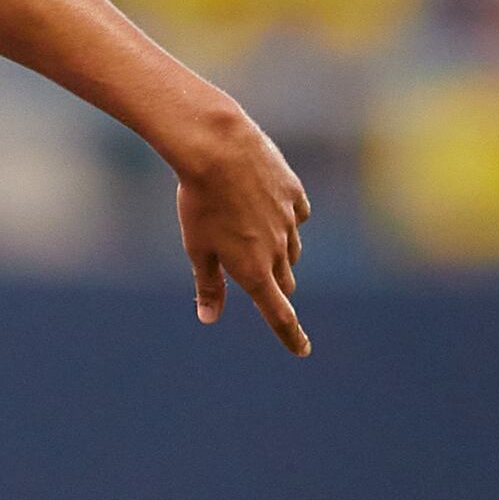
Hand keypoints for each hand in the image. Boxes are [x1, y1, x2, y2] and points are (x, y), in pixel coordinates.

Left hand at [173, 112, 312, 356]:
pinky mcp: (295, 194)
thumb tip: (209, 317)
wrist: (218, 149)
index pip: (279, 314)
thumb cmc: (199, 202)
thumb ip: (208, 285)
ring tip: (251, 234)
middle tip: (257, 279)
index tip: (301, 350)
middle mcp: (278, 250)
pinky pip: (297, 216)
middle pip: (284, 281)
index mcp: (254, 270)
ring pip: (292, 249)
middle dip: (274, 287)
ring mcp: (290, 221)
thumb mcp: (196, 248)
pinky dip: (285, 220)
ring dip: (278, 253)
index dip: (291, 335)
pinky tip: (267, 207)